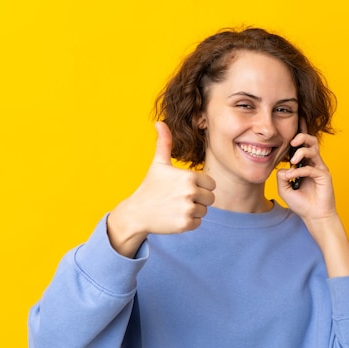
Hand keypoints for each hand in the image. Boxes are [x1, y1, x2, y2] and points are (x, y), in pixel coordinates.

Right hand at [107, 122, 215, 256]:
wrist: (137, 213)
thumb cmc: (150, 187)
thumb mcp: (158, 164)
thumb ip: (164, 143)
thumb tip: (160, 122)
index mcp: (188, 176)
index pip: (211, 184)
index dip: (200, 186)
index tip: (184, 188)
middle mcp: (190, 192)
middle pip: (210, 198)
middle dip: (198, 199)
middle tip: (179, 199)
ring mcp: (188, 209)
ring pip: (204, 211)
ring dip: (194, 211)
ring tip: (176, 207)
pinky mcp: (185, 224)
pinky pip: (198, 223)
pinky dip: (189, 222)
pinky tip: (174, 217)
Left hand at [277, 119, 337, 222]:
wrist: (314, 216)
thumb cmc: (301, 203)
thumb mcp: (284, 189)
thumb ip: (281, 177)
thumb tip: (281, 168)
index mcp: (304, 163)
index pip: (301, 145)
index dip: (297, 133)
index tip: (292, 120)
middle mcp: (313, 163)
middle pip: (311, 141)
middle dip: (301, 136)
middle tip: (292, 142)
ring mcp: (320, 168)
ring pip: (313, 150)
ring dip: (302, 151)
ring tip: (292, 159)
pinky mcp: (325, 176)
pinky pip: (312, 168)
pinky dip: (300, 171)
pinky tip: (292, 177)